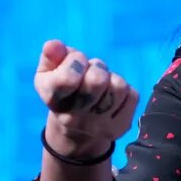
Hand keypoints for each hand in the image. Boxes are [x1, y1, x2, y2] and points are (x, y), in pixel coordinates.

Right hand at [34, 39, 138, 156]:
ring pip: (118, 87)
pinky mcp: (119, 128)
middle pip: (97, 81)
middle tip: (91, 71)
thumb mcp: (49, 73)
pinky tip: (112, 96)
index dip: (76, 61)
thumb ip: (51, 56)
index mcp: (53, 100)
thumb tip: (53, 45)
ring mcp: (98, 126)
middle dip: (96, 67)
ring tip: (103, 83)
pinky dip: (125, 91)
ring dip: (112, 78)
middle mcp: (73, 119)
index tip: (76, 62)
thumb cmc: (63, 93)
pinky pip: (132, 96)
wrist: (75, 135)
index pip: (68, 78)